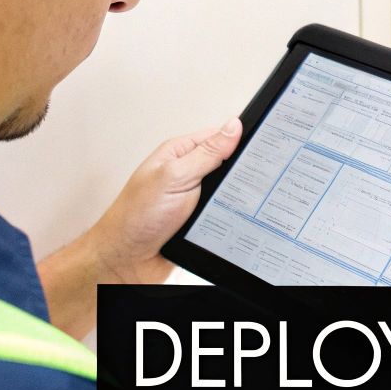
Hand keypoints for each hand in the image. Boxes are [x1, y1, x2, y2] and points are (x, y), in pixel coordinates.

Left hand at [39, 120, 240, 336]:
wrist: (125, 262)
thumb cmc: (136, 218)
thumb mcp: (174, 177)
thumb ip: (206, 153)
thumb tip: (233, 127)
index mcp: (179, 154)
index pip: (219, 136)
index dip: (242, 138)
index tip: (265, 142)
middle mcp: (187, 174)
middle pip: (229, 165)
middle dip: (242, 172)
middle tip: (258, 177)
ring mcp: (195, 199)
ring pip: (231, 192)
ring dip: (238, 199)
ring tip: (247, 202)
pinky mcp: (201, 221)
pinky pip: (226, 214)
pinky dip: (233, 218)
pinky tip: (240, 220)